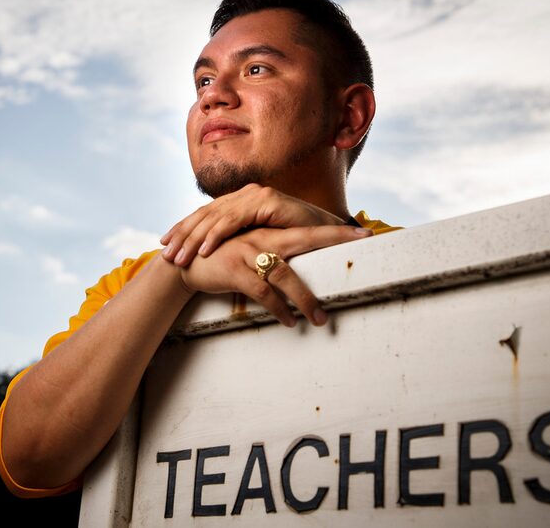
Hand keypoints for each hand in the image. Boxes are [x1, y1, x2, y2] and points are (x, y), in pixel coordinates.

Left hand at [161, 183, 345, 266]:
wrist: (329, 231)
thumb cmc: (296, 239)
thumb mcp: (261, 240)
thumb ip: (241, 241)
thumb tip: (215, 255)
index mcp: (242, 201)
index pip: (207, 216)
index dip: (184, 230)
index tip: (166, 246)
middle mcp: (246, 194)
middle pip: (205, 215)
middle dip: (182, 235)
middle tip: (165, 255)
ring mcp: (256, 195)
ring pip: (215, 217)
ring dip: (194, 239)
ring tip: (179, 257)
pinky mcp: (266, 201)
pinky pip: (235, 220)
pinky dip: (217, 234)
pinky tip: (203, 250)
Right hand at [177, 224, 371, 326]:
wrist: (184, 261)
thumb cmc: (221, 257)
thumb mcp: (249, 250)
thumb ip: (274, 253)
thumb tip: (300, 269)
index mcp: (269, 232)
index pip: (309, 229)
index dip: (336, 231)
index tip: (364, 233)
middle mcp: (262, 237)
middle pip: (306, 239)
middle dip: (335, 241)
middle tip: (364, 246)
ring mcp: (248, 252)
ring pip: (285, 274)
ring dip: (305, 299)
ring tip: (319, 319)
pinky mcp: (234, 270)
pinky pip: (263, 292)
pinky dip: (278, 309)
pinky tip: (288, 321)